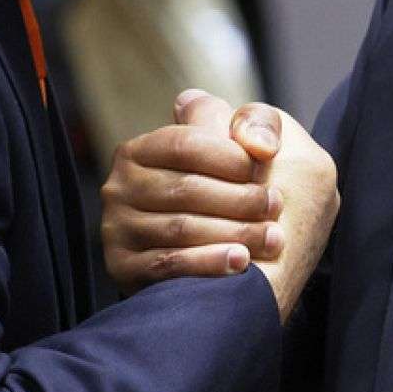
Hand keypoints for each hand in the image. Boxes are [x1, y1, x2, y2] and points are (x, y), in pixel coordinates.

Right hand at [101, 90, 339, 322]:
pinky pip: (168, 265)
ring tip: (272, 238)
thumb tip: (258, 144)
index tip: (264, 170)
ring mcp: (117, 229)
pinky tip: (241, 262)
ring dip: (234, 233)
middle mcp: (119, 187)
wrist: (206, 250)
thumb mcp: (240, 146)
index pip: (184, 145)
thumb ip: (256, 124)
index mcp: (139, 150)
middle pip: (185, 189)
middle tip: (275, 206)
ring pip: (180, 229)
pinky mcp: (122, 268)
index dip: (229, 157)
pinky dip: (208, 262)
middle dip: (239, 199)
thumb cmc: (228, 187)